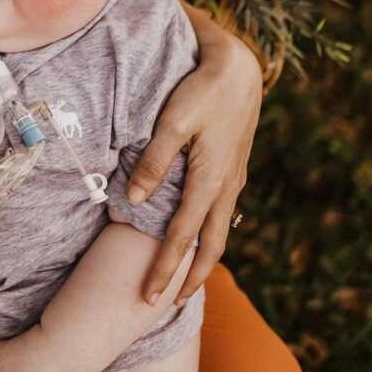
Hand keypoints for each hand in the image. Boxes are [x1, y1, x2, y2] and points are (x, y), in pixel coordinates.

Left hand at [126, 13, 260, 304]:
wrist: (238, 68)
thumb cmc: (200, 92)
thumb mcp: (172, 123)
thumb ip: (153, 163)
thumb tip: (132, 201)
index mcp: (210, 180)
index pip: (183, 237)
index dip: (165, 268)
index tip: (148, 296)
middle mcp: (227, 187)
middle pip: (210, 246)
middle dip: (188, 277)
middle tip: (166, 303)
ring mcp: (234, 178)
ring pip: (219, 230)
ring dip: (202, 258)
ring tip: (185, 279)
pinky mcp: (234, 167)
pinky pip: (222, 211)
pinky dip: (210, 232)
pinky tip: (199, 233)